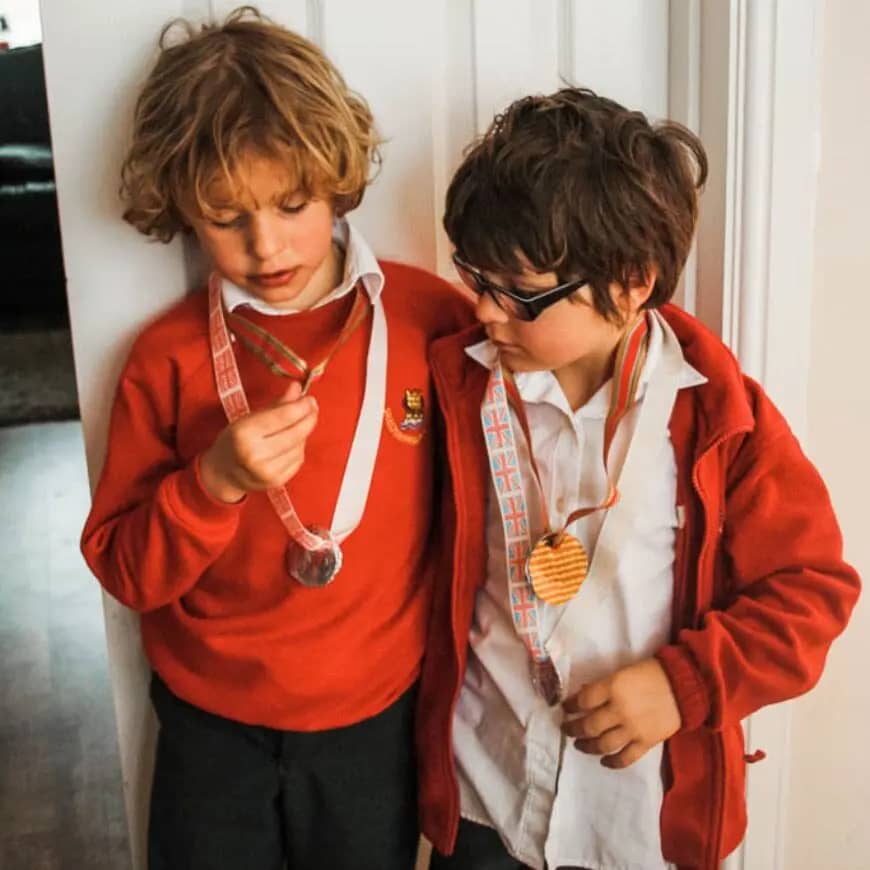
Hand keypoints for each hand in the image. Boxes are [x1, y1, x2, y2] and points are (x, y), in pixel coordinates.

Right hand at [199, 381, 317, 502]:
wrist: (224, 473)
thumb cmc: (235, 441)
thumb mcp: (249, 418)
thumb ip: (276, 404)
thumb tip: (297, 388)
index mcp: (244, 434)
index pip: (283, 416)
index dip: (302, 406)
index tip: (310, 398)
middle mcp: (255, 455)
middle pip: (296, 433)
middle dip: (309, 418)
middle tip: (313, 407)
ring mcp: (267, 471)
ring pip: (300, 446)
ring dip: (303, 434)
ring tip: (296, 426)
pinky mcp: (276, 481)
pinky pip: (298, 459)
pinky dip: (298, 448)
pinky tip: (291, 444)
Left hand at [561, 657, 680, 768]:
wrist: (683, 686)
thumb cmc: (650, 673)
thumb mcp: (622, 672)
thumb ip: (603, 686)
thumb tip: (584, 695)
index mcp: (612, 688)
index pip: (583, 701)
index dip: (570, 706)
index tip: (565, 708)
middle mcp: (619, 710)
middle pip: (589, 726)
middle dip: (573, 729)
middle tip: (567, 729)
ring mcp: (633, 729)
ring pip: (603, 744)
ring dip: (587, 747)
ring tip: (579, 745)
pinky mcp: (646, 742)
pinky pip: (625, 757)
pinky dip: (612, 762)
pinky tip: (604, 761)